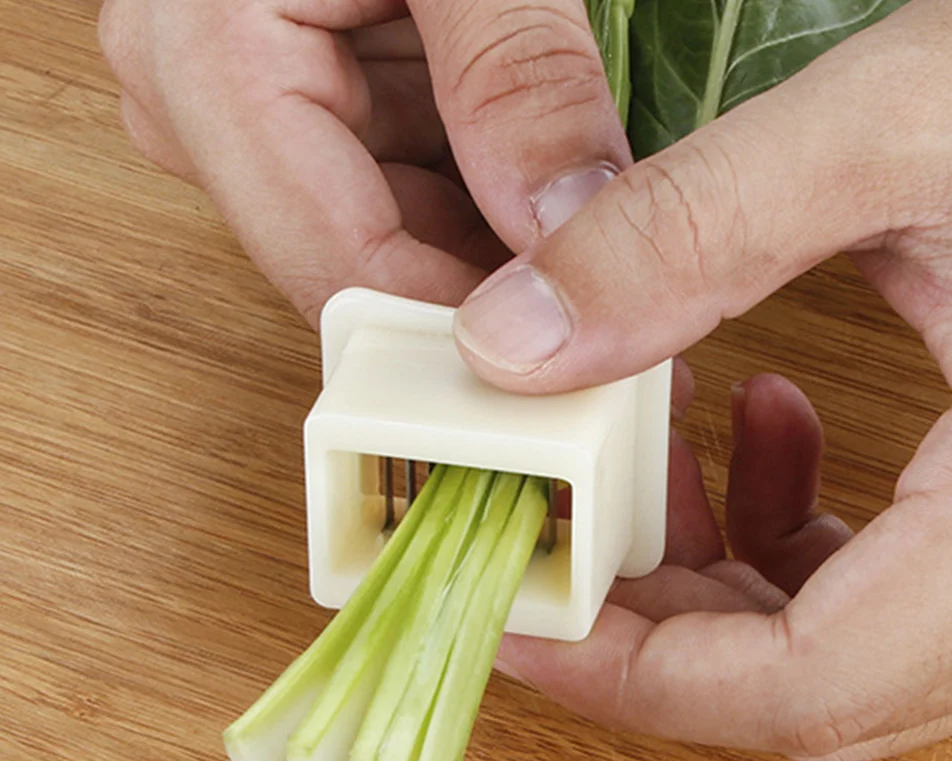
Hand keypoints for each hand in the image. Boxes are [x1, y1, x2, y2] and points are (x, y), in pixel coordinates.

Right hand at [98, 0, 631, 324]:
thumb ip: (515, 75)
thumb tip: (565, 232)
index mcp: (213, 66)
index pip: (340, 265)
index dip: (461, 334)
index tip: (572, 378)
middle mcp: (216, 113)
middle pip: (367, 272)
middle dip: (492, 306)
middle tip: (615, 345)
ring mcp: (263, 117)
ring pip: (396, 247)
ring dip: (499, 266)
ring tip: (600, 272)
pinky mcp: (317, 111)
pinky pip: (410, 199)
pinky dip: (488, 215)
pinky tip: (556, 222)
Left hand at [455, 0, 951, 760]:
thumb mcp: (905, 122)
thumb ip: (692, 229)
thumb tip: (511, 343)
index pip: (808, 686)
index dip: (636, 680)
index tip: (523, 624)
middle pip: (808, 689)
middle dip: (654, 628)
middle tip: (555, 537)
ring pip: (838, 646)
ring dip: (712, 576)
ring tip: (655, 455)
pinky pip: (886, 586)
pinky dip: (791, 535)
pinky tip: (762, 415)